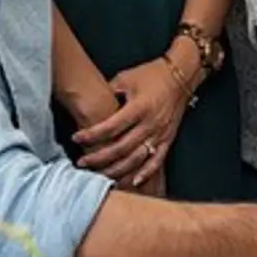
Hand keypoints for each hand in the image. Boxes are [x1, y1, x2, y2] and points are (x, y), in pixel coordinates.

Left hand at [73, 60, 188, 187]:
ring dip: (117, 170)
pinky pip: (157, 161)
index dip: (91, 135)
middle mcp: (150, 123)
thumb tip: (90, 107)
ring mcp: (160, 133)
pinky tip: (133, 182)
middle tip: (81, 163)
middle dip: (98, 157)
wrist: (180, 75)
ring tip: (100, 176)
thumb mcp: (126, 78)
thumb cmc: (151, 74)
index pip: (111, 127)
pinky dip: (146, 173)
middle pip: (121, 148)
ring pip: (136, 159)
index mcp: (139, 107)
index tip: (76, 139)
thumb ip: (108, 94)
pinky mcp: (168, 139)